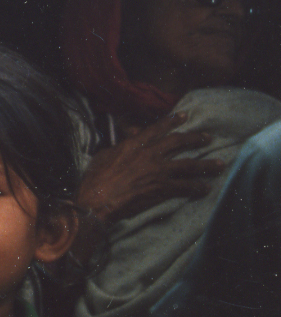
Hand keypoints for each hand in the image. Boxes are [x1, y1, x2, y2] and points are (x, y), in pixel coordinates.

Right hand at [77, 112, 224, 222]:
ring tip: (220, 164)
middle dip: (195, 139)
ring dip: (206, 165)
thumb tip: (127, 139)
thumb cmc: (96, 179)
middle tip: (208, 138)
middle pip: (179, 142)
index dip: (172, 121)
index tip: (184, 116)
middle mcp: (150, 154)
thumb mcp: (104, 155)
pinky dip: (198, 187)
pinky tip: (207, 188)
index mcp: (134, 144)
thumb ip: (119, 146)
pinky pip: (185, 187)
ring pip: (189, 165)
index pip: (157, 129)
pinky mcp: (162, 189)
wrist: (98, 200)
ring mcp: (158, 171)